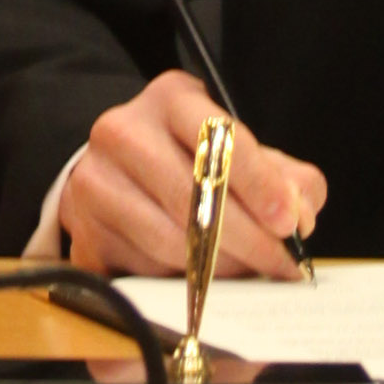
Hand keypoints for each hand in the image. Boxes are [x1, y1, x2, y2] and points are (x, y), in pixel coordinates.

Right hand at [56, 74, 323, 280]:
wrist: (120, 174)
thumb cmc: (193, 162)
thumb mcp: (240, 152)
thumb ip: (285, 177)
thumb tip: (300, 213)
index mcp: (170, 99)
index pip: (218, 135)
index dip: (258, 182)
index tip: (288, 221)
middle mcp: (122, 130)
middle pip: (191, 195)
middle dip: (246, 238)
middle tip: (279, 264)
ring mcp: (93, 180)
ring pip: (166, 239)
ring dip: (216, 268)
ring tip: (245, 274)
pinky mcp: (82, 231)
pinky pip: (139, 271)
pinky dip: (178, 284)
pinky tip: (200, 281)